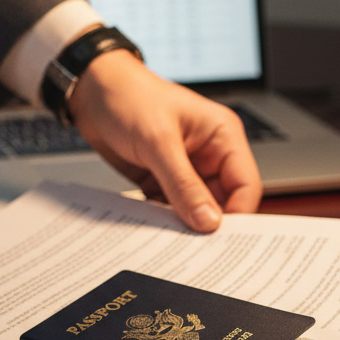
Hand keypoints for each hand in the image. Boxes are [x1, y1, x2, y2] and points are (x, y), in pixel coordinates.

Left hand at [68, 51, 262, 231]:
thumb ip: (183, 185)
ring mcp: (186, 169)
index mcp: (223, 136)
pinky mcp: (164, 179)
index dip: (238, 215)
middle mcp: (209, 155)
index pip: (246, 185)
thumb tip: (208, 221)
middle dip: (209, 224)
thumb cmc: (129, 97)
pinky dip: (163, 220)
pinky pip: (171, 208)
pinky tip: (152, 228)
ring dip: (184, 224)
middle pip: (224, 202)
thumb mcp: (158, 142)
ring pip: (196, 209)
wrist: (92, 92)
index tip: (219, 240)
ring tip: (170, 239)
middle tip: (194, 247)